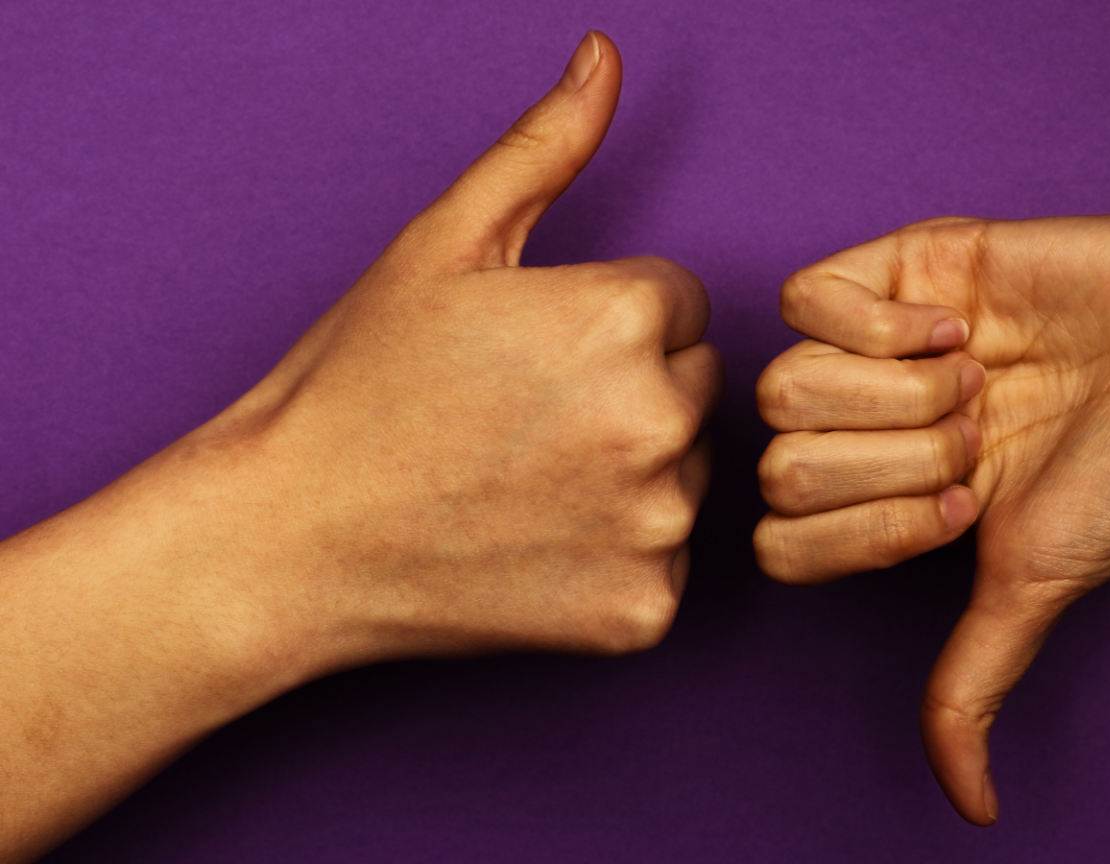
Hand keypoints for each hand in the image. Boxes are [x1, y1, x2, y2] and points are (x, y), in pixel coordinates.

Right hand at [0, 32, 721, 860]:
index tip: (530, 356)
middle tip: (524, 419)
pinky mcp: (646, 609)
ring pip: (687, 473)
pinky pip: (665, 562)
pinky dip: (617, 559)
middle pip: (692, 383)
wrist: (289, 541)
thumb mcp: (444, 244)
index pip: (678, 301)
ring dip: (632, 474)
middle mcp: (663, 418)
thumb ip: (544, 146)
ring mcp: (658, 523)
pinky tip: (538, 548)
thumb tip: (605, 57)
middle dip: (628, 390)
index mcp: (628, 313)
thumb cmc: (358, 386)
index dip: (601, 321)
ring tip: (525, 481)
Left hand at [755, 216, 1109, 823]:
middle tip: (986, 441)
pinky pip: (801, 297)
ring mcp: (881, 344)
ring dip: (894, 397)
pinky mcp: (902, 262)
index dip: (863, 534)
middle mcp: (876, 426)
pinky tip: (960, 327)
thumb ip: (970, 684)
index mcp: (893, 501)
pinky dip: (877, 326)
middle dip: (895, 465)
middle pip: (781, 464)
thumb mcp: (1034, 587)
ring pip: (784, 385)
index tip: (964, 511)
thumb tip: (969, 812)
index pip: (782, 542)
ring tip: (981, 382)